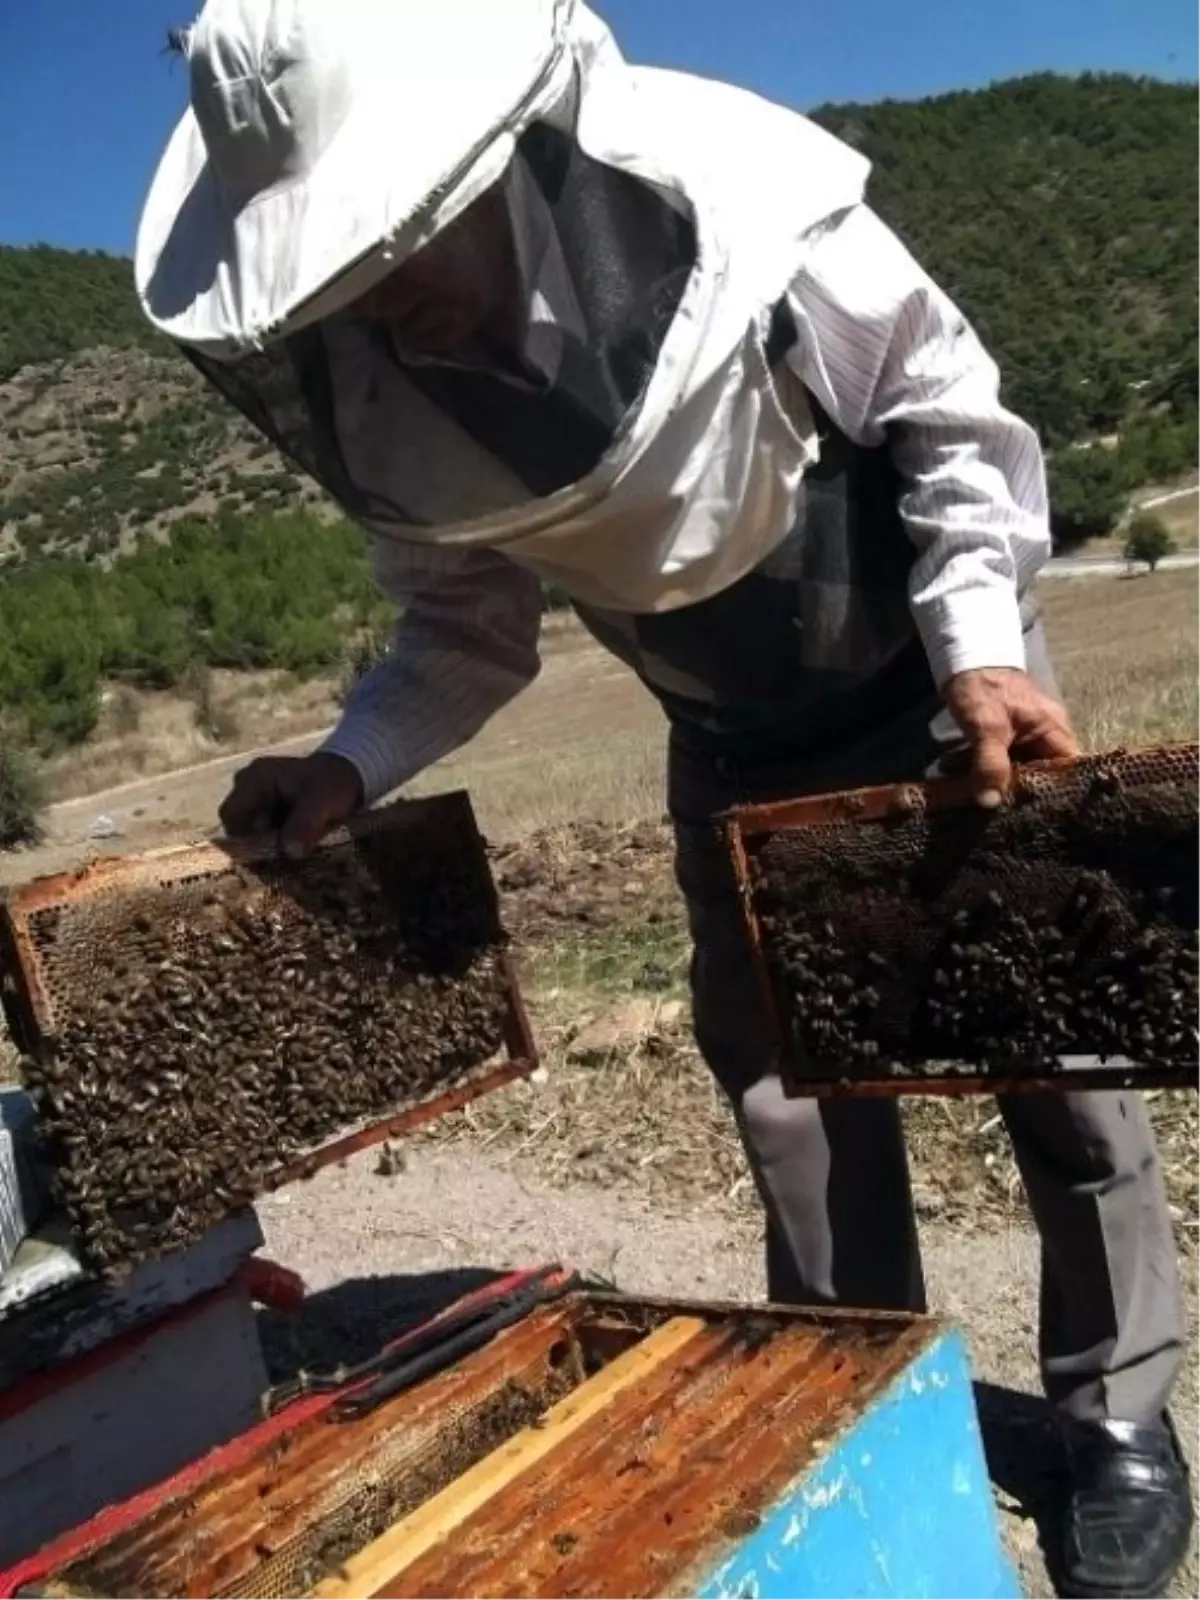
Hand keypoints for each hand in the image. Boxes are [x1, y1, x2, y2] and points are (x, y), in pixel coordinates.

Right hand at [218, 753, 363, 858]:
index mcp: (255, 779)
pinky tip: (295, 850)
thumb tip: (289, 851)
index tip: (269, 852)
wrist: (349, 776)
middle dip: (259, 845)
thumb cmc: (332, 783)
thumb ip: (304, 824)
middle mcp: (249, 789)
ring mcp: (257, 801)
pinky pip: (264, 835)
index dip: (244, 837)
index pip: (231, 814)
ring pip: (252, 833)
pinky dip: (277, 845)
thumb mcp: (321, 801)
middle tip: (283, 858)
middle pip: (239, 826)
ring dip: (269, 847)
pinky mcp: (269, 813)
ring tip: (292, 854)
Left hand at [943, 668, 1078, 808]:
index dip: (1056, 794)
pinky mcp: (1003, 737)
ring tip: (962, 793)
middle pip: (1039, 776)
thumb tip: (991, 801)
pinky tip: (952, 773)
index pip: (1068, 772)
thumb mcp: (986, 726)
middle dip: (1013, 793)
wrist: (962, 657)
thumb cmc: (983, 686)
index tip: (1033, 814)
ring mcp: (1023, 737)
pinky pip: (995, 760)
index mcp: (1053, 731)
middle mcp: (1045, 736)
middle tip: (990, 809)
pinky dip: (976, 767)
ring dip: (987, 780)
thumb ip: (990, 763)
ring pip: (1012, 770)